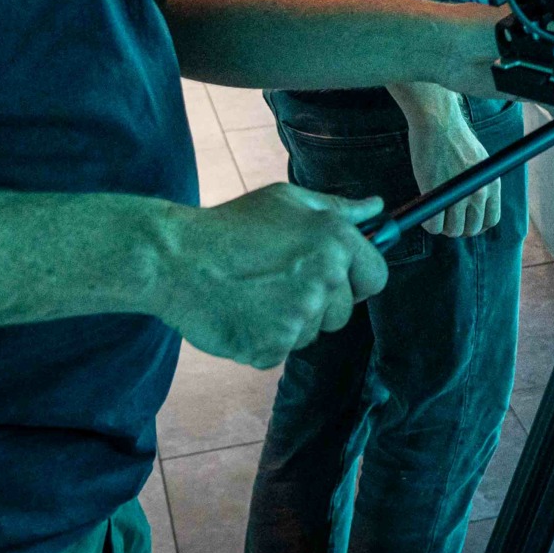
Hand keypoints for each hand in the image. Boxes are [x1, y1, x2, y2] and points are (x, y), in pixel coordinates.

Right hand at [148, 184, 387, 368]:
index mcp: (335, 241)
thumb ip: (339, 208)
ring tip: (256, 296)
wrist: (175, 259)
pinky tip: (242, 314)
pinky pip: (281, 351)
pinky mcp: (271, 346)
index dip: (357, 281)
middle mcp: (324, 279)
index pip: (375, 277)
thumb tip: (377, 208)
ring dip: (290, 323)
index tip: (335, 280)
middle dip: (319, 304)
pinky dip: (263, 340)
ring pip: (312, 333)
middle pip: (343, 312)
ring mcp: (298, 316)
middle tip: (280, 285)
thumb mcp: (288, 201)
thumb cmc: (232, 226)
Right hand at [402, 95, 505, 237]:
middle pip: (470, 229)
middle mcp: (480, 192)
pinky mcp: (438, 193)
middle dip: (456, 228)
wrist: (439, 122)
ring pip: (452, 230)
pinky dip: (428, 224)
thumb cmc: (454, 139)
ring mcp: (460, 194)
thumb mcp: (478, 162)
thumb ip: (478, 184)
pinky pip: (434, 225)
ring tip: (434, 214)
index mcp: (492, 184)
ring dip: (442, 227)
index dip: (476, 226)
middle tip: (444, 218)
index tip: (464, 223)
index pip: (490, 220)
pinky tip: (425, 213)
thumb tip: (470, 207)